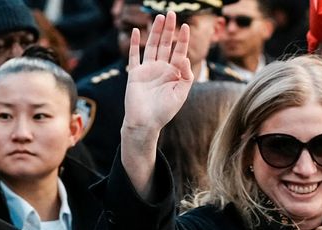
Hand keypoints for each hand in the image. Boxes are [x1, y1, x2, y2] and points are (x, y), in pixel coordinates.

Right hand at [124, 11, 192, 132]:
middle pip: (165, 44)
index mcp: (174, 73)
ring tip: (159, 17)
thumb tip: (184, 57)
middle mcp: (161, 69)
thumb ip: (186, 75)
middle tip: (171, 13)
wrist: (145, 123)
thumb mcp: (181, 93)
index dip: (182, 39)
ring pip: (152, 46)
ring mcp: (147, 70)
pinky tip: (136, 32)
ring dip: (155, 32)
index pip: (179, 51)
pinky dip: (134, 44)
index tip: (185, 26)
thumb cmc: (164, 111)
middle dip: (169, 29)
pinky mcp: (135, 74)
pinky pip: (134, 56)